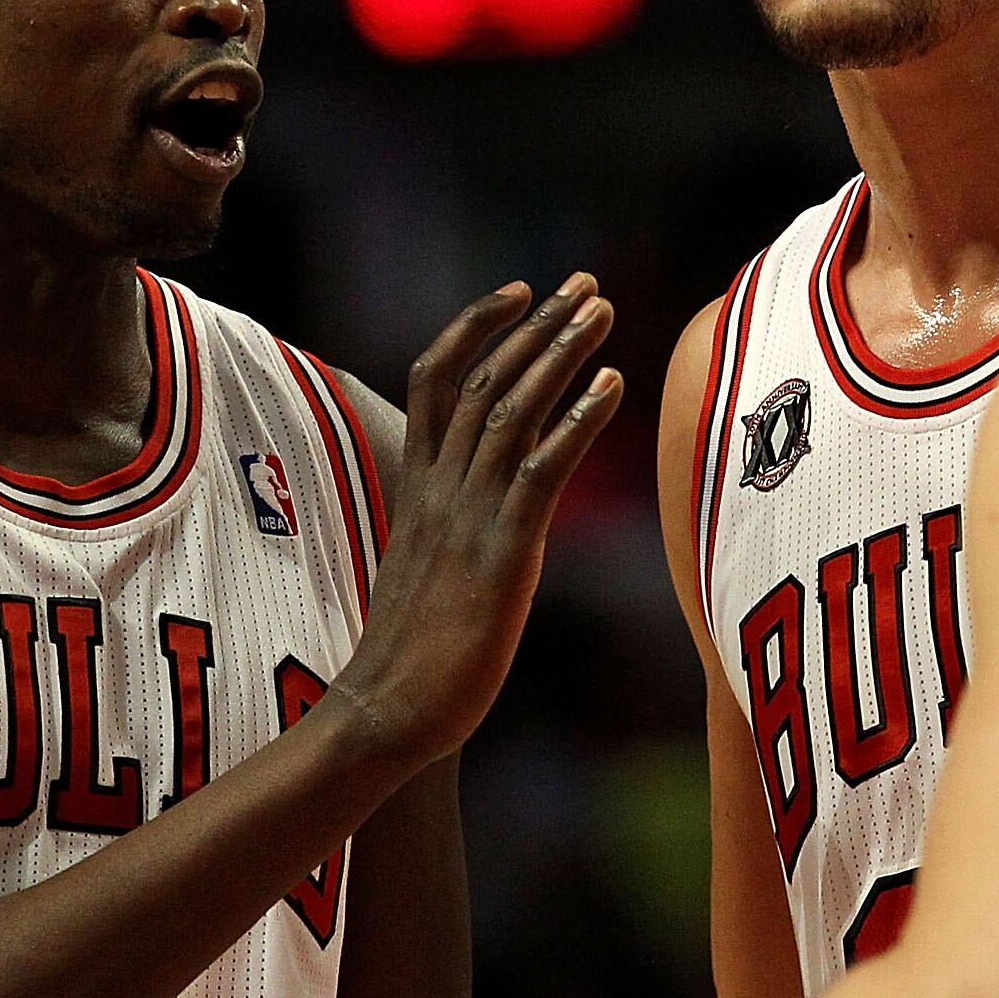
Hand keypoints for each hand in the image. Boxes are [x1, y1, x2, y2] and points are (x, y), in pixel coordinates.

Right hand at [339, 276, 621, 760]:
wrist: (385, 713)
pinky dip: (578, 421)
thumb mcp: (425, 570)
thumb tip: (474, 516)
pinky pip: (539, 470)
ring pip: (511, 410)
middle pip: (483, 379)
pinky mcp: (500, 552)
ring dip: (560, 354)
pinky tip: (612, 386)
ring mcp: (467, 517)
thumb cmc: (410, 658)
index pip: (437, 380)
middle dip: (536, 325)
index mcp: (417, 487)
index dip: (474, 327)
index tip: (518, 291)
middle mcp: (439, 489)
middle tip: (584, 284)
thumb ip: (444, 527)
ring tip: (601, 311)